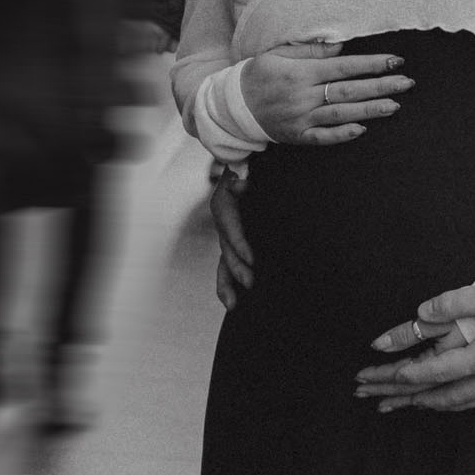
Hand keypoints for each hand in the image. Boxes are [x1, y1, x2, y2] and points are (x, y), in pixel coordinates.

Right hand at [207, 163, 253, 308]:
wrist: (246, 168)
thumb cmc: (250, 170)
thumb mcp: (246, 170)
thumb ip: (243, 178)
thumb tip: (240, 185)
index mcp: (223, 207)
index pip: (231, 230)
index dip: (240, 245)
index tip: (252, 260)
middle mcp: (222, 225)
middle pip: (226, 251)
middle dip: (237, 270)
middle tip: (251, 284)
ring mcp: (226, 236)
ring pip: (223, 263)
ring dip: (227, 284)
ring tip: (232, 305)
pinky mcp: (233, 244)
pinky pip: (228, 264)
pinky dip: (231, 281)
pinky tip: (235, 300)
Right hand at [240, 41, 412, 146]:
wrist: (234, 105)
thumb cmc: (260, 73)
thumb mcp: (280, 53)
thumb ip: (311, 50)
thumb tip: (341, 45)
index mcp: (302, 72)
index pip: (345, 67)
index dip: (372, 64)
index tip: (396, 61)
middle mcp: (303, 96)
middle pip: (349, 91)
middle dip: (380, 86)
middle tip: (407, 83)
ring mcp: (301, 118)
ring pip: (341, 114)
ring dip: (370, 110)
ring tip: (395, 105)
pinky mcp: (297, 136)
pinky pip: (323, 137)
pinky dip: (342, 135)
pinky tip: (362, 130)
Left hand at [353, 273, 474, 412]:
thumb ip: (454, 302)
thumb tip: (422, 313)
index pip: (433, 372)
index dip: (401, 375)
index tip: (376, 376)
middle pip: (442, 396)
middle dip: (407, 398)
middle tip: (377, 401)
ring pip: (462, 401)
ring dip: (432, 403)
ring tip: (409, 405)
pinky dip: (459, 400)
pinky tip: (457, 397)